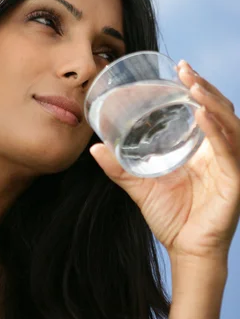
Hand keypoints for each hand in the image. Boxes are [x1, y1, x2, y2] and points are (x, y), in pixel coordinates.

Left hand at [89, 61, 239, 261]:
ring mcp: (230, 165)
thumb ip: (119, 167)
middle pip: (220, 110)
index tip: (180, 68)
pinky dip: (217, 131)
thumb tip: (94, 147)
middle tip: (185, 69)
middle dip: (204, 86)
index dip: (197, 87)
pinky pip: (230, 151)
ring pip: (229, 124)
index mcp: (203, 149)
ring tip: (193, 85)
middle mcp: (220, 152)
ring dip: (212, 101)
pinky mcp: (235, 181)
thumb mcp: (140, 186)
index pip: (206, 110)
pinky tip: (203, 115)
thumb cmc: (171, 218)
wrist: (185, 250)